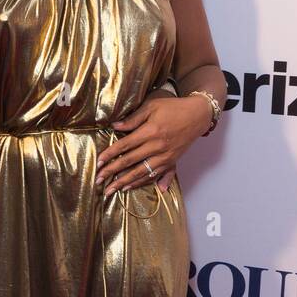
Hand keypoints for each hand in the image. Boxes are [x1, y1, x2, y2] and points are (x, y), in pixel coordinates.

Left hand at [95, 92, 211, 195]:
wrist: (198, 115)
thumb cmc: (173, 108)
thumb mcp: (152, 106)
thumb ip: (133, 119)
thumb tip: (114, 126)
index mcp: (151, 131)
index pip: (125, 145)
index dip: (110, 155)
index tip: (98, 162)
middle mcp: (157, 146)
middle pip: (130, 162)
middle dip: (112, 172)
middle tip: (98, 180)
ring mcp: (165, 156)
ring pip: (141, 172)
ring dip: (125, 182)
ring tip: (112, 189)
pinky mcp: (172, 161)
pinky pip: (155, 175)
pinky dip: (142, 182)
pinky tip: (131, 188)